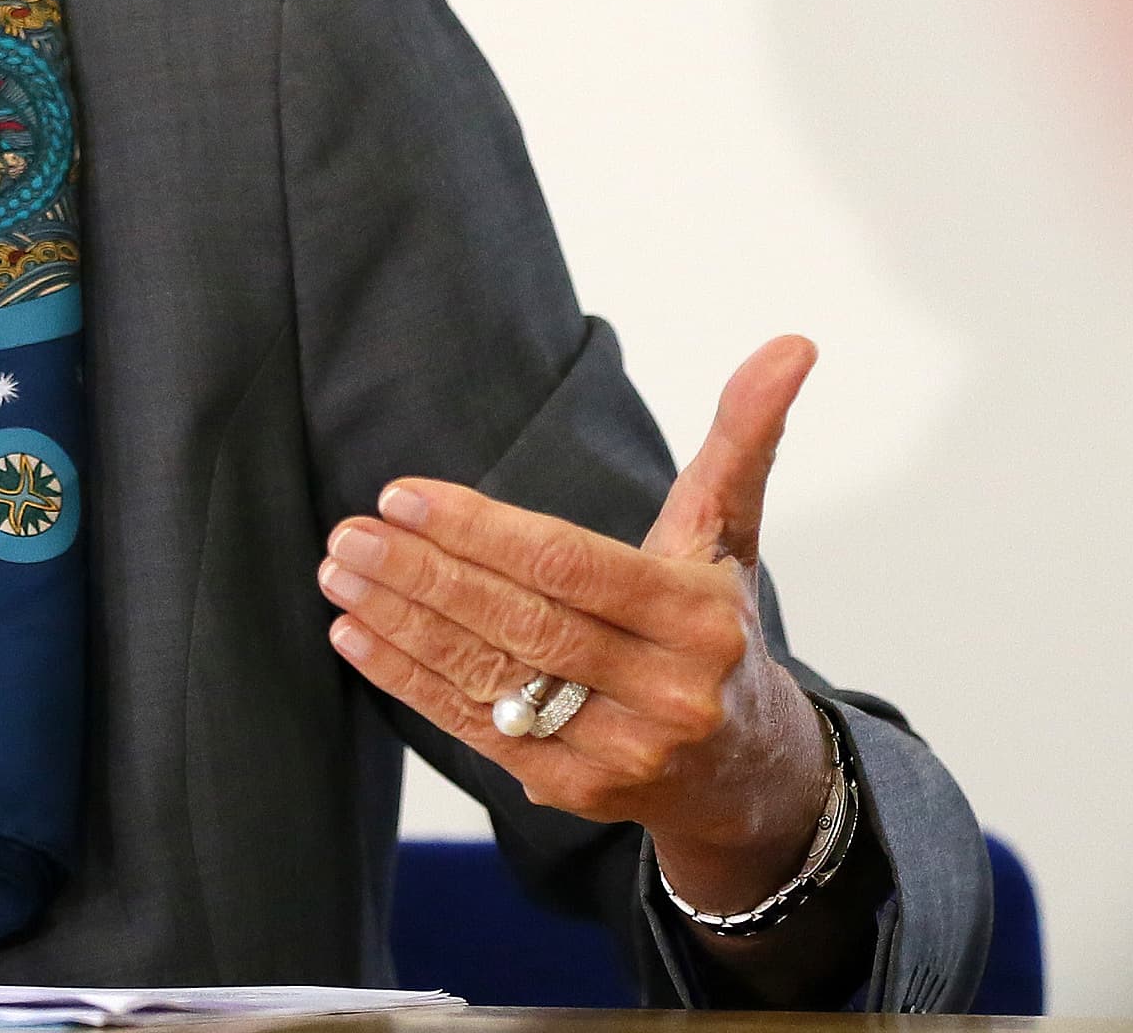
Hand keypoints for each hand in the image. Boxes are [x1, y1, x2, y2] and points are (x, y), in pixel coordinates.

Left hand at [317, 336, 840, 914]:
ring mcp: (619, 751)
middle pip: (522, 622)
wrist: (747, 772)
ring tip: (339, 573)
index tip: (404, 494)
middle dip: (424, 574)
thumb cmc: (720, 626)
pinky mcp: (574, 790)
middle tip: (351, 533)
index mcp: (698, 616)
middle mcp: (665, 690)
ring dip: (401, 624)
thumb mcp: (730, 534)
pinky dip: (410, 680)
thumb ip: (744, 438)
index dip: (482, 531)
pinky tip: (356, 637)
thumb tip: (793, 342)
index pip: (571, 566)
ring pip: (492, 676)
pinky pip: (477, 727)